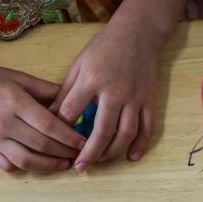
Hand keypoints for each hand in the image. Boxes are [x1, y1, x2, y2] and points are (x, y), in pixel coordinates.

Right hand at [0, 62, 84, 171]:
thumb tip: (73, 100)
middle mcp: (3, 122)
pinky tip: (41, 164)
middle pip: (41, 145)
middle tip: (80, 153)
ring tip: (65, 164)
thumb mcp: (18, 77)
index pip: (48, 125)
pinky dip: (27, 168)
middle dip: (65, 152)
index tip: (84, 142)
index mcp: (14, 101)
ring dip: (50, 166)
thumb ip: (45, 89)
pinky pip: (10, 166)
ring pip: (27, 161)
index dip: (69, 136)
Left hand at [51, 20, 158, 171]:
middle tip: (79, 167)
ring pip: (125, 134)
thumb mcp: (80, 63)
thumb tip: (53, 116)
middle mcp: (115, 91)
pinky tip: (131, 157)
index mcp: (92, 80)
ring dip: (112, 152)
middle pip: (101, 131)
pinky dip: (140, 145)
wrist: (139, 33)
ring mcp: (135, 98)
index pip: (72, 112)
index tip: (56, 141)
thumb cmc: (105, 47)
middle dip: (89, 153)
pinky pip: (146, 128)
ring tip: (100, 161)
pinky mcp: (149, 101)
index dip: (62, 129)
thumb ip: (67, 90)